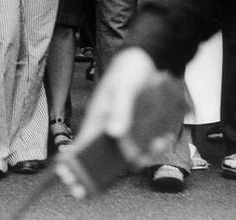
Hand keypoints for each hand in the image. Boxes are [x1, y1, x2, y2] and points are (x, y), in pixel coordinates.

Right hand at [76, 47, 159, 164]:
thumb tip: (114, 134)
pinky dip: (154, 147)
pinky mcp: (140, 131)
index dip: (76, 160)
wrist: (147, 60)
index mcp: (97, 116)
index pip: (83, 142)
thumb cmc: (128, 70)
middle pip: (106, 155)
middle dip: (111, 167)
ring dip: (143, 155)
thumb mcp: (124, 87)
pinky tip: (163, 139)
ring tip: (158, 143)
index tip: (72, 175)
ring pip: (128, 154)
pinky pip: (144, 147)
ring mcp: (124, 130)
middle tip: (129, 165)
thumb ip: (120, 109)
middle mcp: (109, 127)